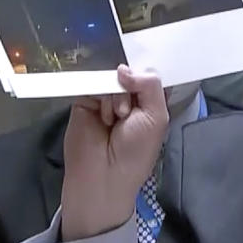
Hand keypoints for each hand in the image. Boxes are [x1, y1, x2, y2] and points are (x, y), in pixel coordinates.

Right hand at [60, 65, 168, 240]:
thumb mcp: (157, 117)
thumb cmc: (136, 151)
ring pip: (113, 78)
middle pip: (131, 73)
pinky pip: (94, 84)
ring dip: (118, 98)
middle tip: (130, 112)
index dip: (148, 73)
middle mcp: (129, 98)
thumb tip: (124, 68)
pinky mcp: (85, 100)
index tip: (147, 78)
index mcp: (150, 103)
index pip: (150, 76)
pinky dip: (102, 98)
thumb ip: (150, 85)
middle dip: (133, 87)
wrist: (103, 173)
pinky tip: (105, 118)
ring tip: (117, 119)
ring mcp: (106, 99)